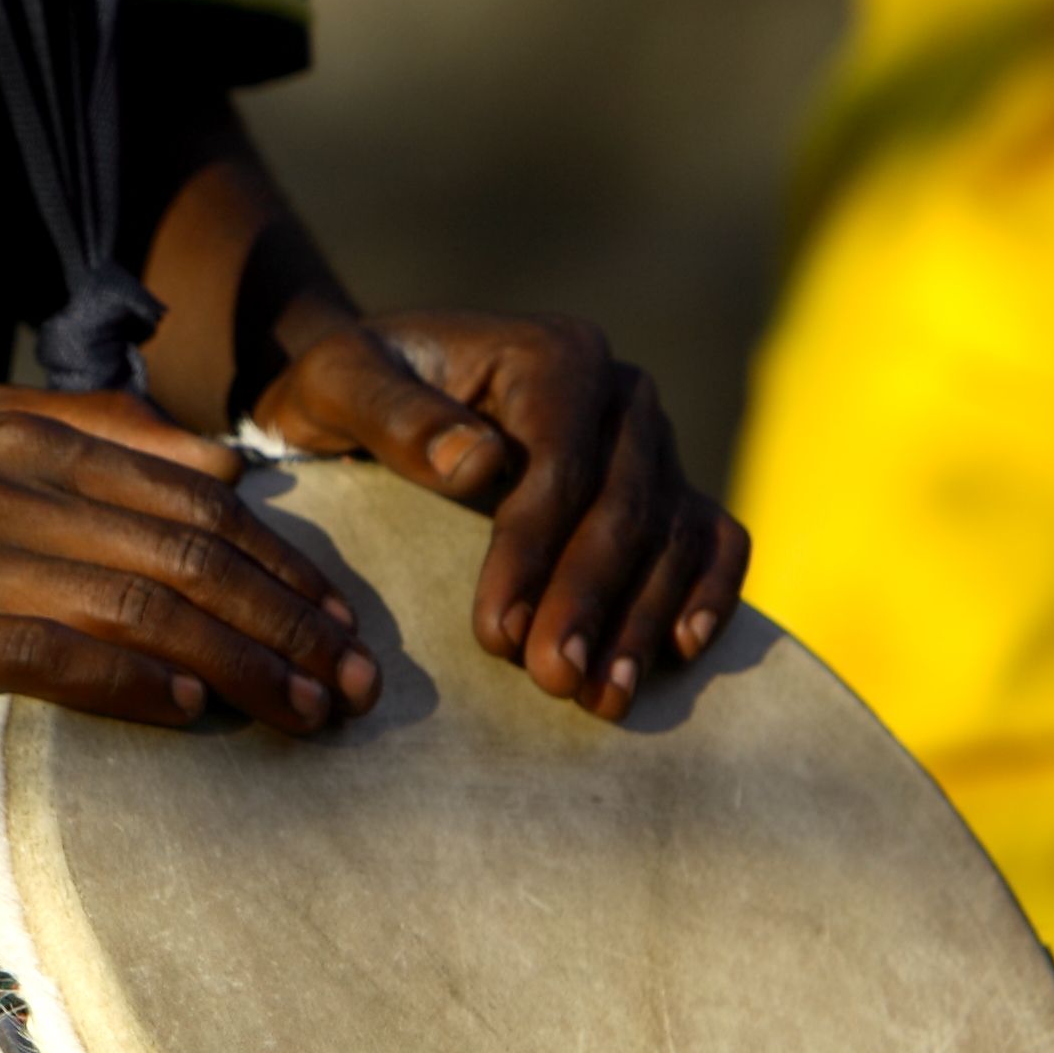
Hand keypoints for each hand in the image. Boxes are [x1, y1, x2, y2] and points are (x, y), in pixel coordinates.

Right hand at [0, 388, 376, 756]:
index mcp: (20, 432)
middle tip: (354, 684)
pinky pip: (48, 653)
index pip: (191, 496)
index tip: (344, 624)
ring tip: (302, 714)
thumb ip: (84, 436)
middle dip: (287, 621)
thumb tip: (220, 465)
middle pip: (183, 551)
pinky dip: (130, 683)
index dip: (283, 563)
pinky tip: (190, 713)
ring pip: (135, 602)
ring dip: (238, 664)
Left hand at [251, 314, 752, 720]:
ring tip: (601, 697)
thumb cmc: (355, 390)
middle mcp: (620, 394)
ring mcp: (653, 443)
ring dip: (642, 621)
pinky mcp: (669, 489)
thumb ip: (395, 414)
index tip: (496, 631)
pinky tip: (679, 652)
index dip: (534, 550)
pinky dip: (709, 592)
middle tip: (553, 679)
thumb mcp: (339, 382)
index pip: (560, 461)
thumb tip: (479, 463)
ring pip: (671, 533)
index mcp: (552, 355)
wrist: (383, 397)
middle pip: (624, 504)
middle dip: (588, 600)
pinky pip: (714, 539)